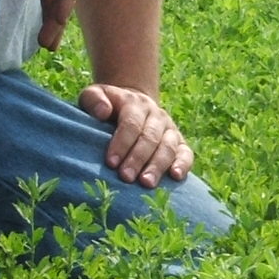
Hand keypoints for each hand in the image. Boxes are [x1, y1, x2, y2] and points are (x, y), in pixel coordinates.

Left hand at [78, 83, 193, 185]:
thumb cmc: (107, 106)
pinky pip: (186, 153)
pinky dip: (183, 164)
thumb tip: (102, 112)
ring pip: (168, 146)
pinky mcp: (180, 142)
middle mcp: (156, 115)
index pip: (131, 123)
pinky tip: (175, 177)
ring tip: (146, 183)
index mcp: (135, 104)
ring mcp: (170, 129)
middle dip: (137, 158)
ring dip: (157, 165)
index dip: (122, 143)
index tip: (111, 163)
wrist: (132, 105)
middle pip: (150, 137)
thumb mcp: (93, 96)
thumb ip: (93, 99)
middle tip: (126, 177)